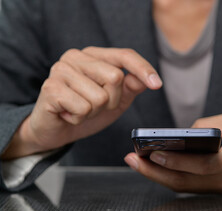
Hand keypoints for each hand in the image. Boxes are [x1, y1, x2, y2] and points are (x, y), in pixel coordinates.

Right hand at [2, 47, 161, 158]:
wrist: (56, 131)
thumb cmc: (85, 111)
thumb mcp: (115, 101)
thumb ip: (130, 88)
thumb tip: (144, 79)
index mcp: (94, 56)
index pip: (124, 55)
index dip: (143, 69)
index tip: (157, 85)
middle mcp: (76, 57)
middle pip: (115, 77)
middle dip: (111, 101)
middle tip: (94, 106)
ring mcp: (61, 70)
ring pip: (100, 97)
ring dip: (94, 112)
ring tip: (79, 110)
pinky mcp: (50, 88)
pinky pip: (83, 108)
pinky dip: (80, 118)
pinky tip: (68, 115)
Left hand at [125, 111, 221, 192]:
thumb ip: (210, 125)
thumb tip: (185, 132)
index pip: (197, 165)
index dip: (172, 160)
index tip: (149, 153)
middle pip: (183, 182)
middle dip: (153, 173)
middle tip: (132, 160)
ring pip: (185, 186)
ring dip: (160, 176)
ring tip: (140, 162)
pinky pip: (193, 186)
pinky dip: (175, 177)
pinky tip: (162, 167)